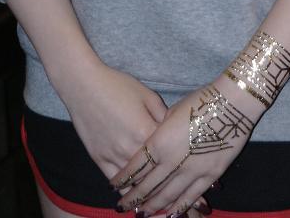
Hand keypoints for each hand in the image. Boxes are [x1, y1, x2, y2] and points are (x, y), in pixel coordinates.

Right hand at [59, 58, 210, 214]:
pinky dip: (128, 195)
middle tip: (193, 213)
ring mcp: (115, 157)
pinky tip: (137, 206)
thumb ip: (164, 117)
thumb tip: (176, 132)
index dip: (188, 174)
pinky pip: (117, 184)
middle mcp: (132, 149)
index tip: (205, 192)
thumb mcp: (147, 96)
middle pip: (156, 179)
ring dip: (151, 202)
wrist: (84, 85)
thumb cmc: (118, 86)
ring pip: (136, 187)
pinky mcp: (100, 160)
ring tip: (167, 213)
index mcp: (148, 132)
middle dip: (174, 197)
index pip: (172, 158)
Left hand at [110, 80, 259, 216]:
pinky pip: (189, 197)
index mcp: (159, 143)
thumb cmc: (199, 100)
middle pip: (147, 186)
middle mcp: (172, 161)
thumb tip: (153, 140)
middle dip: (133, 198)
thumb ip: (159, 131)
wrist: (232, 103)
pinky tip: (168, 214)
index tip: (114, 185)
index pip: (135, 167)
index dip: (123, 179)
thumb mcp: (171, 111)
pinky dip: (177, 208)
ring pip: (167, 196)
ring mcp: (191, 171)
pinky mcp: (209, 176)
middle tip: (122, 206)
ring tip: (140, 214)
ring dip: (152, 206)